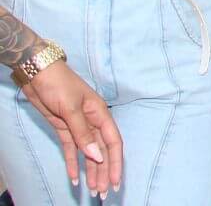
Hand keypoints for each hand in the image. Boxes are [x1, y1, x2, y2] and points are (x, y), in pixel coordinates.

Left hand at [25, 61, 123, 196]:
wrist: (38, 73)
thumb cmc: (59, 85)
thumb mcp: (71, 108)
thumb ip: (83, 133)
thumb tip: (96, 155)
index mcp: (100, 114)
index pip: (112, 142)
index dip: (115, 163)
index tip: (114, 181)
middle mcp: (92, 121)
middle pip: (101, 151)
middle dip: (104, 172)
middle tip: (104, 193)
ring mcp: (78, 126)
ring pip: (88, 153)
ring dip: (91, 171)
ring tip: (93, 190)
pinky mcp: (63, 128)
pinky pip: (71, 150)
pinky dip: (73, 164)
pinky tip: (74, 178)